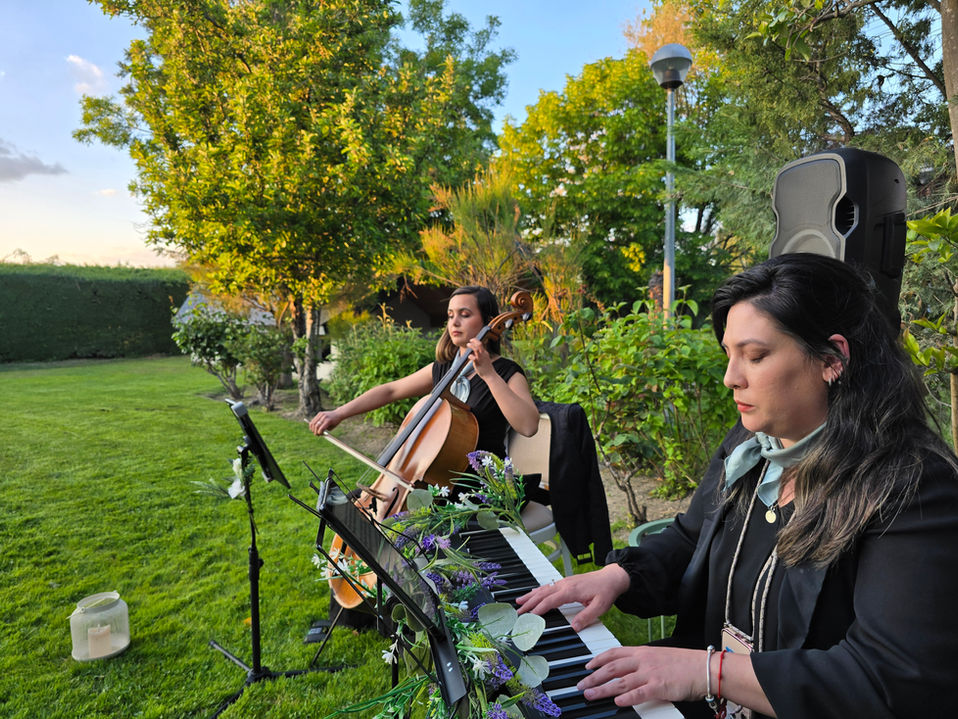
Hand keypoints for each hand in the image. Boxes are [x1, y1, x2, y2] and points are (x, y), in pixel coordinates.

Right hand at [308, 409, 342, 434]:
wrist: (338, 414)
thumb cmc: (335, 422)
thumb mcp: (331, 428)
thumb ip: (324, 430)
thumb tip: (317, 433)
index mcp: (328, 421)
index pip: (320, 429)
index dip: (319, 433)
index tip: (321, 435)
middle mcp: (324, 417)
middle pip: (316, 426)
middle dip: (315, 432)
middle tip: (317, 434)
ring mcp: (321, 414)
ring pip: (313, 423)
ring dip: (312, 428)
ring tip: (315, 431)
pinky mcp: (319, 413)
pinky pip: (313, 420)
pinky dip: (312, 425)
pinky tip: (314, 428)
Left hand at [467, 338, 492, 376]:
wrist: (490, 374)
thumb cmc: (486, 367)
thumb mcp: (484, 359)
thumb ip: (479, 355)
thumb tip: (473, 352)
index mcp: (485, 353)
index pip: (481, 344)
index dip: (476, 340)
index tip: (472, 340)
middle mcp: (483, 354)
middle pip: (479, 344)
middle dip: (474, 341)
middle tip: (470, 341)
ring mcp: (481, 358)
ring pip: (476, 349)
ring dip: (471, 346)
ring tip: (468, 345)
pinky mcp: (478, 363)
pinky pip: (474, 358)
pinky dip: (470, 356)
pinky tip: (469, 356)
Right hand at [515, 564, 629, 631]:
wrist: (612, 578)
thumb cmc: (606, 591)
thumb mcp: (600, 607)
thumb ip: (586, 617)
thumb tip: (574, 627)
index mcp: (571, 591)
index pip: (551, 600)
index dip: (539, 608)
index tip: (529, 615)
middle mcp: (565, 585)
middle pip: (543, 594)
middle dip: (529, 602)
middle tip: (518, 611)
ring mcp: (564, 582)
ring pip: (543, 589)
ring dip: (530, 595)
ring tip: (519, 601)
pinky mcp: (566, 582)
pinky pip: (548, 586)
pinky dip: (538, 590)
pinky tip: (533, 593)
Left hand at [578, 646, 704, 706]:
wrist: (704, 668)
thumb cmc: (684, 664)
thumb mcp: (659, 657)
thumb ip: (643, 662)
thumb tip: (630, 670)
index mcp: (642, 652)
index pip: (614, 653)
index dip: (598, 659)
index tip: (587, 666)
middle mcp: (643, 661)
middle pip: (611, 668)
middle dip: (593, 676)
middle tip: (581, 684)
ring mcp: (650, 673)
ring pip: (619, 681)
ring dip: (602, 689)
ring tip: (590, 694)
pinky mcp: (658, 687)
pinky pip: (638, 693)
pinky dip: (625, 698)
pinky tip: (616, 702)